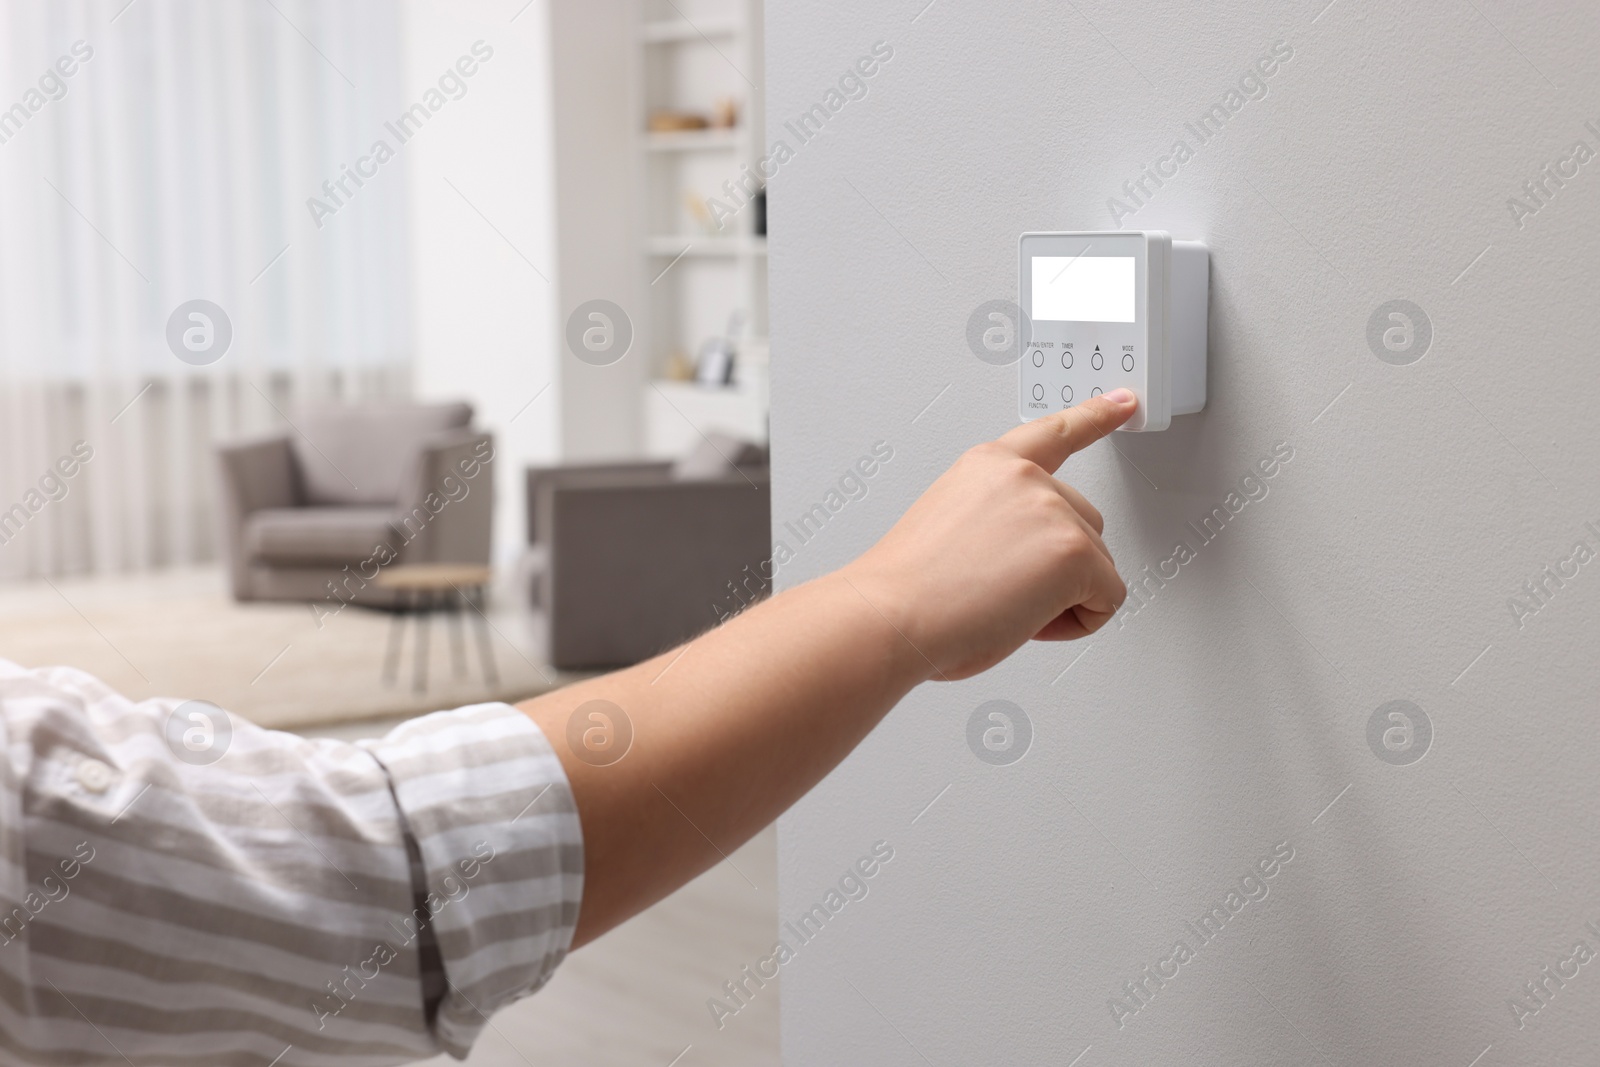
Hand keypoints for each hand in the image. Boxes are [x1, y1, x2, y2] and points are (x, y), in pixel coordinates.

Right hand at [842, 389, 1136, 679]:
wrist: (892, 617)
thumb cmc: (908, 591)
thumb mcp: (951, 527)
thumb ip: (1000, 522)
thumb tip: (1026, 562)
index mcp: (989, 466)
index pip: (1055, 432)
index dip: (1095, 416)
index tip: (1122, 400)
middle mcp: (1025, 478)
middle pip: (1085, 525)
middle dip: (1058, 567)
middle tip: (1003, 593)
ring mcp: (1053, 510)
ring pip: (1096, 567)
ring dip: (1064, 598)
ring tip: (1004, 609)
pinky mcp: (1073, 551)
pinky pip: (1107, 599)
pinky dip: (1078, 623)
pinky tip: (1028, 622)